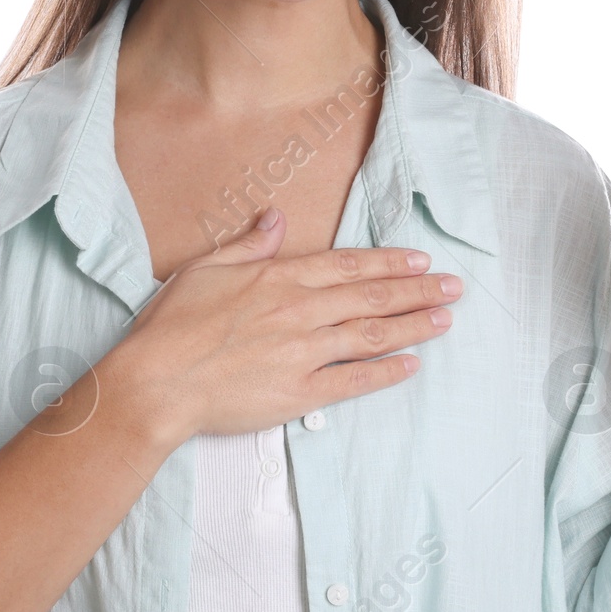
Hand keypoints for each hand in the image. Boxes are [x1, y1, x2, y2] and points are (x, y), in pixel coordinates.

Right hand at [105, 207, 461, 449]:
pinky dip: (386, 372)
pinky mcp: (300, 392)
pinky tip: (412, 365)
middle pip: (372, 296)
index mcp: (279, 279)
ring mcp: (304, 352)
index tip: (420, 261)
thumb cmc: (171, 326)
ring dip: (414, 325)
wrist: (156, 382)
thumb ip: (249, 246)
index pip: (348, 266)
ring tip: (445, 319)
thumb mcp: (205, 269)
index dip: (389, 262)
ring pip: (372, 333)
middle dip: (418, 290)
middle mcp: (300, 311)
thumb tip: (277, 219)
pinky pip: (354, 380)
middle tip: (453, 287)